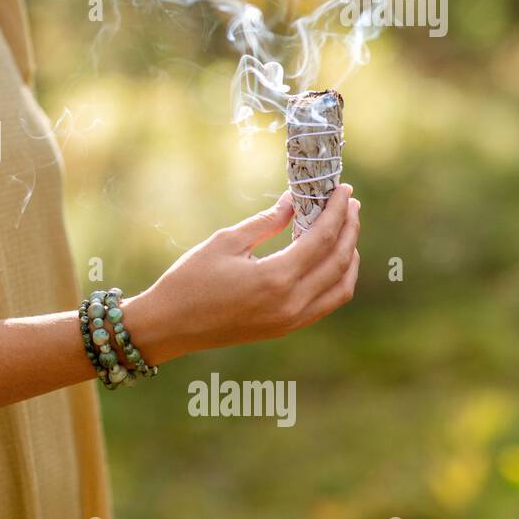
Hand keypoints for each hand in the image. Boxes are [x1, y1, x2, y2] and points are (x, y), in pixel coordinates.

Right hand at [123, 184, 359, 363]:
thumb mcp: (226, 242)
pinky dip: (337, 279)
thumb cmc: (190, 280)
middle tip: (348, 203)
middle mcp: (291, 303)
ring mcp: (291, 320)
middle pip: (339, 261)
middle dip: (349, 229)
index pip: (322, 239)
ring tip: (344, 230)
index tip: (343, 189)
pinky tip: (329, 260)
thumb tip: (294, 202)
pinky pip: (326, 303)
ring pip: (341, 287)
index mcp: (276, 278)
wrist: (169, 326)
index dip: (336, 211)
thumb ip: (266, 222)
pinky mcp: (285, 328)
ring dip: (349, 256)